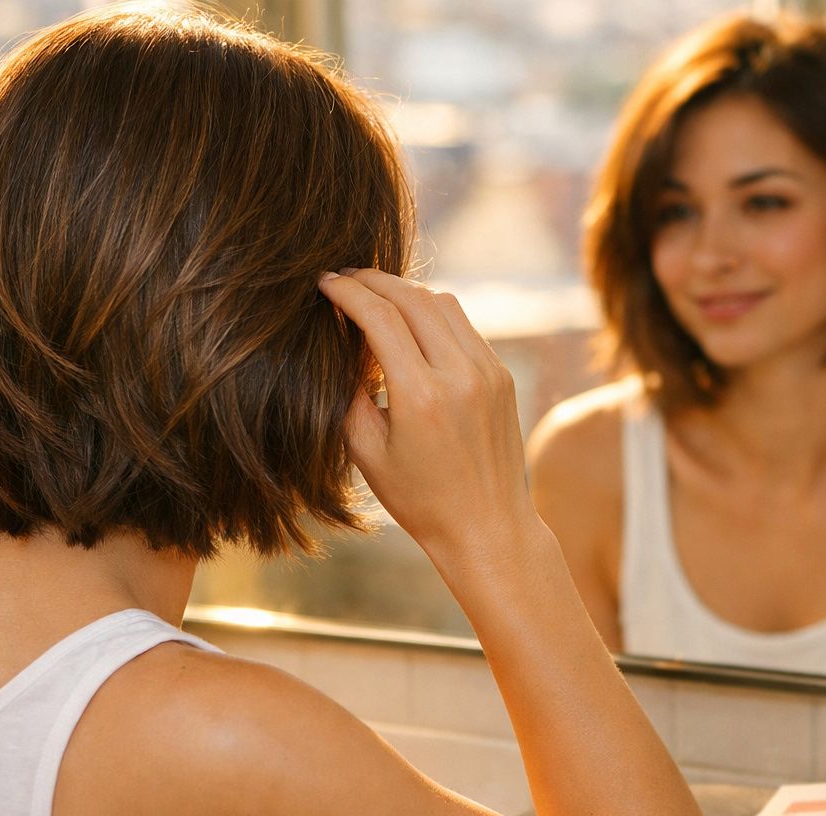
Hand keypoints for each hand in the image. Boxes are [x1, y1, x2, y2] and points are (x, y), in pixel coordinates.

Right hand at [317, 268, 538, 571]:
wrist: (488, 527)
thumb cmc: (420, 500)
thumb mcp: (368, 454)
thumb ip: (350, 394)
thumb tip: (343, 342)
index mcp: (421, 397)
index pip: (380, 318)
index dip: (347, 292)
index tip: (323, 282)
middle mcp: (460, 376)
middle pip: (412, 298)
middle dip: (374, 280)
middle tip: (344, 278)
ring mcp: (488, 372)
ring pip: (443, 304)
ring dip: (405, 292)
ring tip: (375, 295)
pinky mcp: (502, 376)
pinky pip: (463, 326)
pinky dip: (432, 314)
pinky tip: (410, 323)